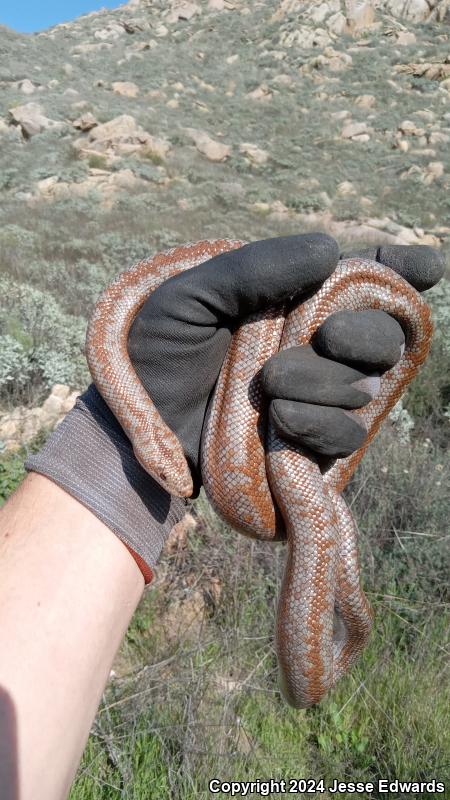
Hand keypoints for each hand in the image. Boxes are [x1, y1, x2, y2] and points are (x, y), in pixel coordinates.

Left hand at [128, 236, 443, 478]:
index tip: (426, 267)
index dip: (400, 273)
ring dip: (323, 383)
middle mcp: (317, 352)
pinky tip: (281, 422)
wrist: (137, 424)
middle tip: (327, 336)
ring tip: (270, 385)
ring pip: (367, 388)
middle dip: (365, 335)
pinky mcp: (312, 450)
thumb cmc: (159, 351)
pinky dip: (320, 425)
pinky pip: (349, 435)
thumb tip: (330, 251)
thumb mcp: (193, 296)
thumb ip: (255, 267)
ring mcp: (318, 403)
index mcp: (295, 306)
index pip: (364, 284)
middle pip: (385, 338)